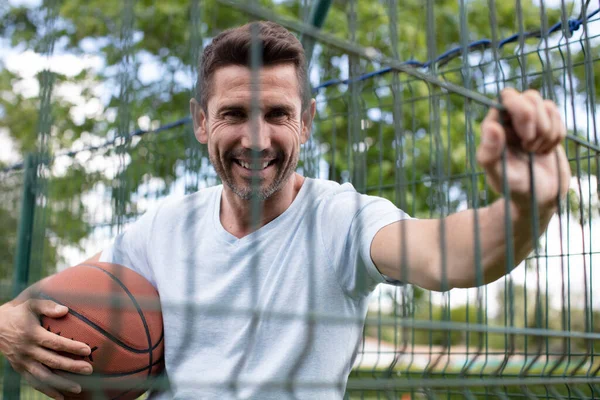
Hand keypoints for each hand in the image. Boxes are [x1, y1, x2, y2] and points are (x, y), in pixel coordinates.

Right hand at [0, 300, 92, 399]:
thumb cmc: (20, 313)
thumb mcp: (31, 304)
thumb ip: (48, 306)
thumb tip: (65, 310)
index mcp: (32, 335)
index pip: (55, 343)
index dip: (71, 347)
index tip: (87, 350)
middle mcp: (28, 350)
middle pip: (52, 361)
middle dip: (72, 367)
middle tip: (89, 370)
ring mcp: (23, 362)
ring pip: (44, 376)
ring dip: (61, 383)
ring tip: (78, 388)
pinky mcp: (20, 369)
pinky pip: (34, 382)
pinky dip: (47, 391)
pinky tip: (61, 397)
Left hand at [476, 88, 570, 216]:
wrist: (539, 198)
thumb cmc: (514, 188)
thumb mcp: (499, 175)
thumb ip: (490, 154)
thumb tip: (492, 126)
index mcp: (493, 127)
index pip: (505, 98)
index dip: (520, 112)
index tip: (524, 139)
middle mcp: (509, 120)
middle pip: (528, 96)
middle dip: (535, 119)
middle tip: (530, 146)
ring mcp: (529, 122)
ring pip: (544, 104)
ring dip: (546, 129)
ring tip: (536, 151)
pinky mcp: (546, 125)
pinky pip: (556, 114)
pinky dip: (556, 133)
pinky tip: (546, 150)